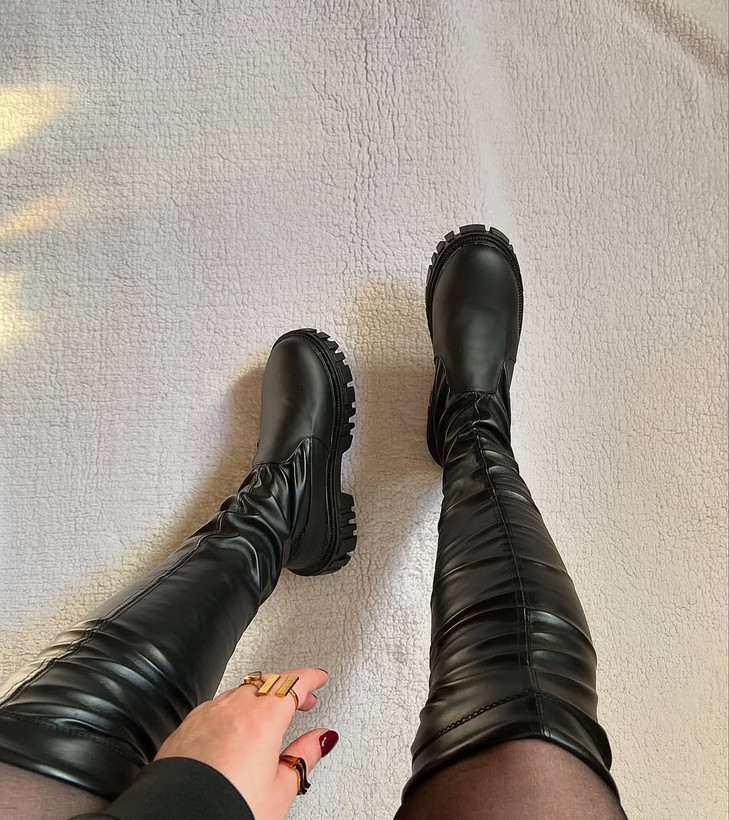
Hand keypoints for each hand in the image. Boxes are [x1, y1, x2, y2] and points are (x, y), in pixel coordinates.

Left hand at [155, 667, 338, 819]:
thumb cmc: (225, 810)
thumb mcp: (280, 791)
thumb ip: (303, 757)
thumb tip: (321, 740)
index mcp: (262, 720)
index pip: (293, 683)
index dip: (311, 678)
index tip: (319, 678)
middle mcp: (232, 710)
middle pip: (267, 682)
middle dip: (288, 686)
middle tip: (302, 698)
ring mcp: (205, 716)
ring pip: (240, 692)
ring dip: (259, 697)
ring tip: (269, 716)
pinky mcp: (185, 728)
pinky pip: (215, 707)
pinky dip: (232, 710)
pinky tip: (234, 728)